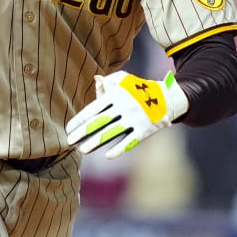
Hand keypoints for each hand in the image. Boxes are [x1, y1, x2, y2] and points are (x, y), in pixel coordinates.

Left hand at [65, 70, 187, 158]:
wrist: (167, 98)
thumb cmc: (139, 89)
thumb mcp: (125, 80)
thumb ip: (109, 81)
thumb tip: (96, 81)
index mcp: (117, 95)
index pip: (93, 109)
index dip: (80, 120)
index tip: (69, 128)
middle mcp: (124, 107)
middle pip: (99, 122)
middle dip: (83, 132)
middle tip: (69, 141)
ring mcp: (134, 119)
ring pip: (111, 133)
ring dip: (95, 143)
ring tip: (82, 150)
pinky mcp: (144, 130)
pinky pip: (129, 141)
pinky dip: (119, 149)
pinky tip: (107, 156)